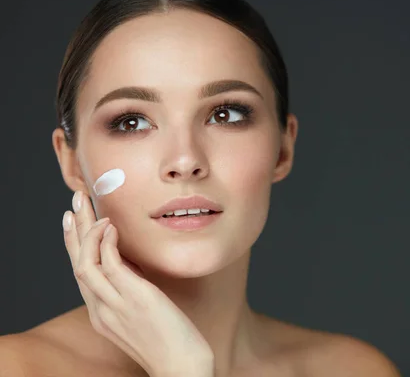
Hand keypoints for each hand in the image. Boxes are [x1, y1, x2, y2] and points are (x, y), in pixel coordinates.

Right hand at [62, 191, 214, 376]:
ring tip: (90, 205)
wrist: (183, 366)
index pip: (81, 274)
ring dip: (86, 231)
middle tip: (76, 202)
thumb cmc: (170, 341)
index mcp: (102, 314)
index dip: (74, 245)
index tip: (73, 222)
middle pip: (77, 264)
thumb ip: (131, 291)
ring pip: (85, 263)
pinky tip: (112, 227)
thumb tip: (132, 264)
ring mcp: (116, 305)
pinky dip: (107, 243)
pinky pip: (110, 266)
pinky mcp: (135, 299)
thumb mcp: (142, 313)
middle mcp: (102, 310)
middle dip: (74, 230)